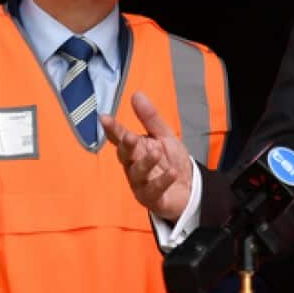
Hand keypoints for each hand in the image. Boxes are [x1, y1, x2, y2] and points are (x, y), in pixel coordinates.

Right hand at [101, 91, 193, 220]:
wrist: (189, 189)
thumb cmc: (171, 161)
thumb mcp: (164, 136)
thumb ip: (150, 118)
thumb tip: (136, 94)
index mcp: (135, 150)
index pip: (120, 138)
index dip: (112, 129)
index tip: (104, 118)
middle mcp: (133, 167)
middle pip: (125, 156)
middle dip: (127, 146)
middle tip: (131, 137)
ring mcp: (141, 184)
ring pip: (138, 174)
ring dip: (146, 162)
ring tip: (157, 152)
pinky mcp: (152, 199)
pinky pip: (154, 191)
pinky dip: (163, 181)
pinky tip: (172, 172)